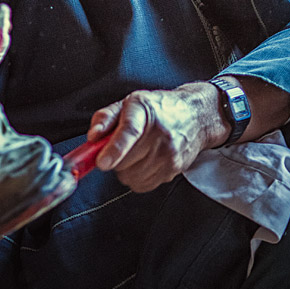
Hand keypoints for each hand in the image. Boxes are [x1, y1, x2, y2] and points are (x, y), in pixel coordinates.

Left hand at [87, 82, 228, 192]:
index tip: (102, 162)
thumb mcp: (129, 103)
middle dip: (114, 158)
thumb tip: (93, 136)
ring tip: (134, 154)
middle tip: (119, 148)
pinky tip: (143, 163)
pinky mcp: (173, 169)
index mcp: (144, 111)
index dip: (114, 149)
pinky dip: (136, 178)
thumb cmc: (160, 109)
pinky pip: (142, 185)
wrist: (196, 117)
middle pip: (125, 161)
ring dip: (125, 170)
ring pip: (131, 177)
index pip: (130, 132)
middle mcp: (160, 134)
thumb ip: (106, 117)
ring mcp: (169, 154)